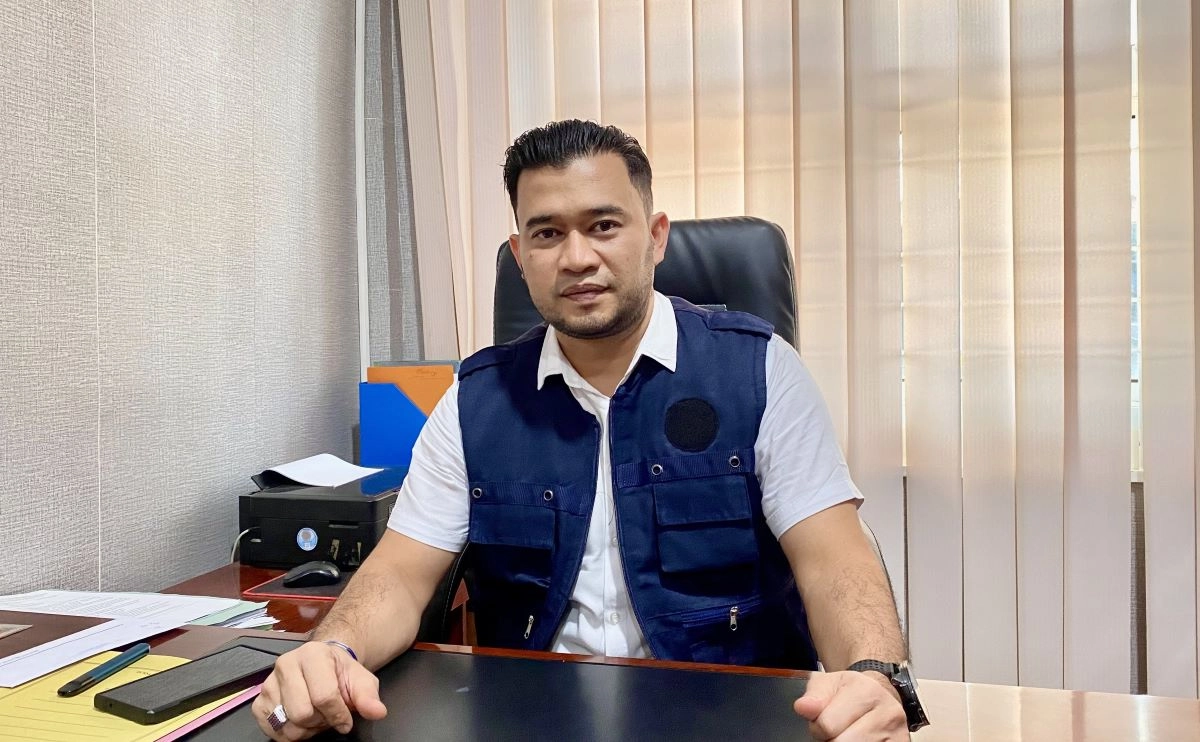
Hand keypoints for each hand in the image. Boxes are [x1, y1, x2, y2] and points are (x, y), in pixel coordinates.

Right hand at [252, 641, 387, 740]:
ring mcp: (269, 683)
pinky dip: (288, 733)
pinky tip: (300, 721)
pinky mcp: (259, 700)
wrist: (323, 666)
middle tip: (328, 716)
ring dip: (305, 729)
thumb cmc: (340, 673)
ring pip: (286, 724)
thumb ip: (368, 696)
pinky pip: (270, 728)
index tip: (346, 721)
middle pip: (302, 713)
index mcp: (313, 654)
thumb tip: (377, 711)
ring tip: (316, 716)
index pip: (324, 696)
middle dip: (320, 721)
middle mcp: (286, 664)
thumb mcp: (360, 680)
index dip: (338, 715)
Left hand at [793, 670, 907, 740]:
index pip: (827, 725)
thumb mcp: (828, 684)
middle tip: (836, 731)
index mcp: (866, 691)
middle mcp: (887, 713)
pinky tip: (860, 738)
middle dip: (832, 740)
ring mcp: (898, 734)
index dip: (817, 728)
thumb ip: (813, 697)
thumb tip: (804, 708)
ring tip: (848, 734)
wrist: (879, 694)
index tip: (822, 722)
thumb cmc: (850, 691)